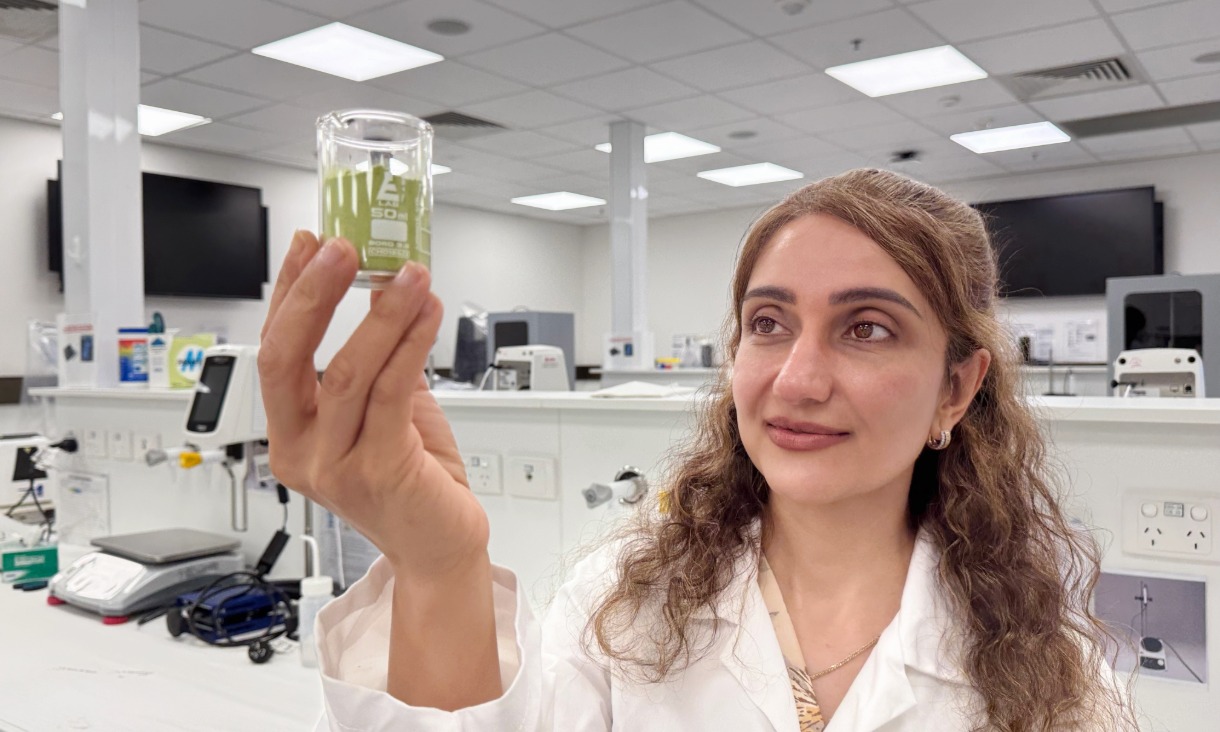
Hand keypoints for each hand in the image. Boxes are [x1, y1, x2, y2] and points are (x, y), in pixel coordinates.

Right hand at [258, 231, 489, 579]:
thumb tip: (385, 290)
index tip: (308, 244)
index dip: (288, 292)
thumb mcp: (386, 409)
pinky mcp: (381, 469)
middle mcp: (303, 450)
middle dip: (313, 293)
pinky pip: (392, 392)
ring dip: (381, 313)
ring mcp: (336, 464)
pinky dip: (411, 343)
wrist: (440, 547)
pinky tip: (428, 313)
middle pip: (287, 357)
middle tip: (343, 247)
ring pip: (346, 372)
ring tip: (410, 275)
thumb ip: (378, 358)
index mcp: (291, 433)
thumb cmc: (414, 481)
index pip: (275, 349)